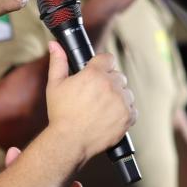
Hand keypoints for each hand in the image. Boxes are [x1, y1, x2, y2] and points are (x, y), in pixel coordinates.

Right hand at [44, 41, 136, 160]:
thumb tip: (54, 44)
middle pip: (118, 76)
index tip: (97, 72)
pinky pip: (132, 109)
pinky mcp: (127, 117)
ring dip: (118, 97)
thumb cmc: (61, 113)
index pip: (108, 58)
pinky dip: (124, 112)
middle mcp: (111, 85)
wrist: (69, 141)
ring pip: (126, 92)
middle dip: (109, 82)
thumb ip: (58, 62)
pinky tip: (110, 117)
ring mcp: (121, 102)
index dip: (102, 65)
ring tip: (103, 108)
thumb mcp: (55, 85)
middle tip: (96, 95)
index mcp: (94, 74)